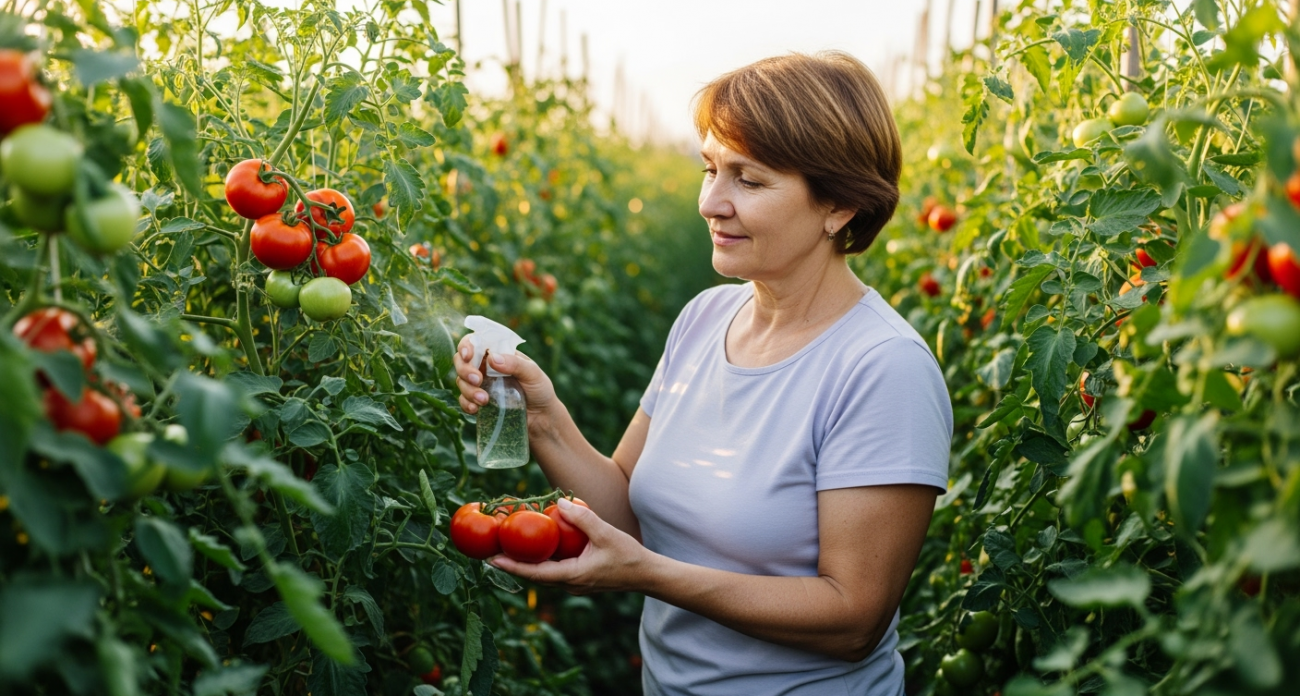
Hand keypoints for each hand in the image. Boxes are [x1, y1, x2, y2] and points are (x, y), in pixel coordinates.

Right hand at [454, 341, 557, 420]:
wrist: (541, 417)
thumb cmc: (539, 389)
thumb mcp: (533, 373)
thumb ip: (515, 364)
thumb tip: (493, 358)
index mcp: (498, 354)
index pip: (476, 342)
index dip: (467, 345)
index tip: (468, 355)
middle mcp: (486, 367)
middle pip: (462, 361)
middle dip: (465, 370)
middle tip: (478, 380)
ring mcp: (481, 384)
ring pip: (461, 381)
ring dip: (468, 390)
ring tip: (484, 400)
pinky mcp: (479, 401)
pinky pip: (464, 400)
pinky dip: (466, 403)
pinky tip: (475, 409)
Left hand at [489, 499, 652, 594]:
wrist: (646, 574)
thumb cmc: (628, 556)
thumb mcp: (606, 534)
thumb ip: (583, 518)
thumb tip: (559, 503)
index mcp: (572, 577)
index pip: (535, 573)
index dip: (512, 566)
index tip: (492, 559)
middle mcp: (569, 584)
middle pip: (534, 574)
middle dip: (513, 563)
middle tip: (492, 549)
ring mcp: (573, 583)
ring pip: (543, 572)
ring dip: (525, 561)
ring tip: (508, 546)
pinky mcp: (578, 578)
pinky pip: (553, 569)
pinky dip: (541, 559)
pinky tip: (536, 545)